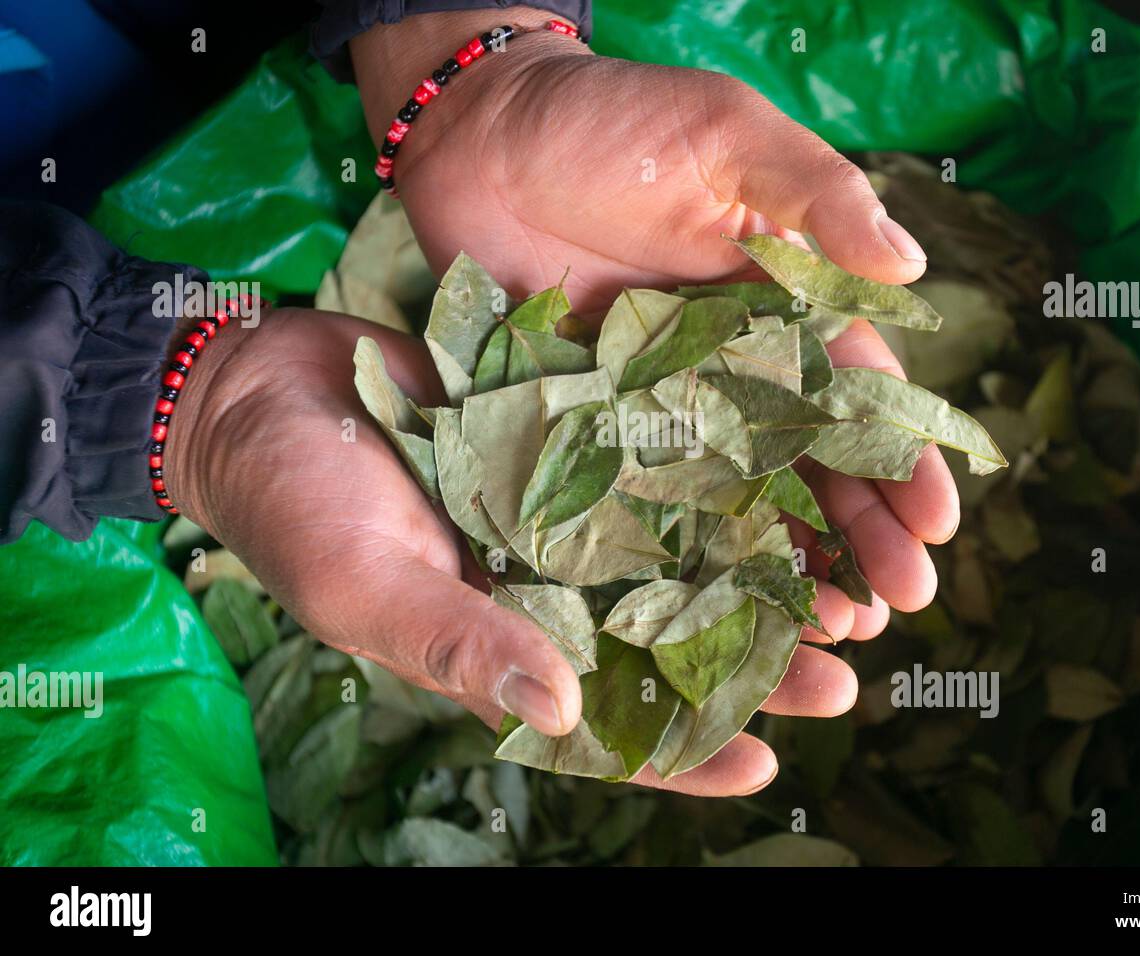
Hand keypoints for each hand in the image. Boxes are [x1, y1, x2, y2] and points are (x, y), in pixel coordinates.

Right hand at [170, 307, 913, 796]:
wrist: (265, 391)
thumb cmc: (294, 506)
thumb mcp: (366, 585)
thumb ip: (460, 645)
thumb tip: (562, 711)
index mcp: (502, 644)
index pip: (603, 722)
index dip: (680, 752)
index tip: (762, 764)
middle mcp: (549, 583)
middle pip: (666, 639)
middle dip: (749, 664)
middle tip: (839, 675)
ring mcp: (565, 510)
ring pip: (680, 553)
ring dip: (755, 570)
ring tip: (841, 586)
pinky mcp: (573, 433)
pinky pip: (657, 458)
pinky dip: (717, 470)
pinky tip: (785, 469)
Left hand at [350, 10, 958, 755]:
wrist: (479, 133)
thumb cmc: (610, 120)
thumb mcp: (729, 137)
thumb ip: (818, 198)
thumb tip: (913, 266)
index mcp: (780, 301)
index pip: (856, 394)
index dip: (899, 460)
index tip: (935, 526)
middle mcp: (728, 365)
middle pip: (808, 463)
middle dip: (860, 533)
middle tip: (899, 606)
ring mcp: (659, 405)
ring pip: (736, 498)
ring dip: (786, 561)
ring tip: (832, 628)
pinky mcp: (590, 426)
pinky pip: (643, 500)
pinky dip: (680, 553)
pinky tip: (717, 606)